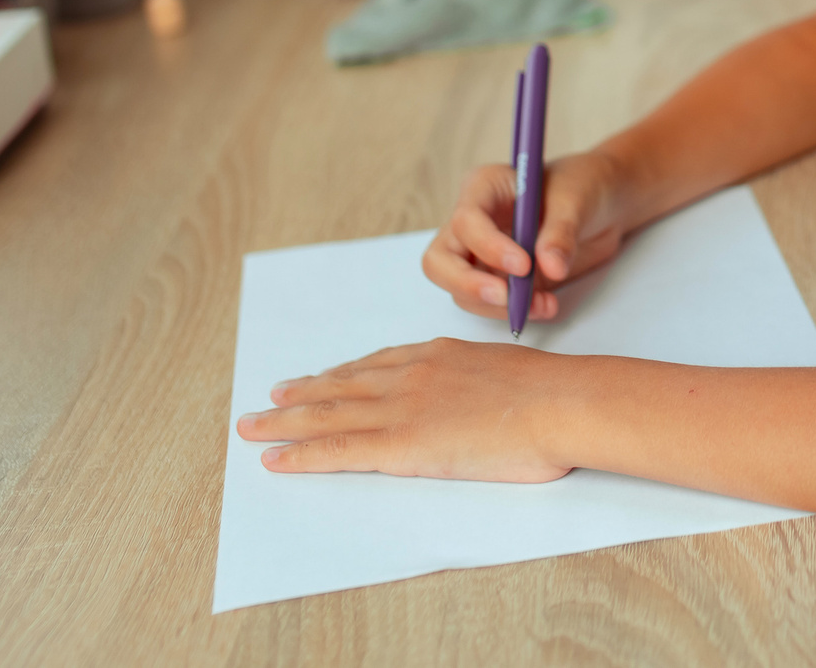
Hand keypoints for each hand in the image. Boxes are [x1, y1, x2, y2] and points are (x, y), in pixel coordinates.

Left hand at [235, 339, 571, 480]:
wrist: (561, 403)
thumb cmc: (552, 396)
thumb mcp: (508, 374)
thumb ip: (480, 384)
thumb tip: (482, 402)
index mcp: (439, 356)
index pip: (377, 365)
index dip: (342, 375)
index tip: (319, 379)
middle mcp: (411, 374)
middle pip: (341, 386)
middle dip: (300, 396)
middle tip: (269, 401)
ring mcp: (402, 407)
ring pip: (327, 415)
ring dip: (284, 423)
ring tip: (254, 427)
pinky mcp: (400, 444)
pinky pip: (337, 450)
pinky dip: (301, 454)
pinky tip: (275, 459)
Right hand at [422, 150, 635, 320]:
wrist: (604, 204)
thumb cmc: (584, 186)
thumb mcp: (576, 201)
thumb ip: (561, 233)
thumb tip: (550, 268)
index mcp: (484, 188)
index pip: (465, 221)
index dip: (488, 247)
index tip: (524, 265)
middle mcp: (473, 222)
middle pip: (440, 262)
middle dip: (468, 285)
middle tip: (506, 298)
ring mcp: (482, 254)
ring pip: (461, 290)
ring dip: (497, 305)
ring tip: (542, 304)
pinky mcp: (499, 279)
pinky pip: (491, 303)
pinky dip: (513, 311)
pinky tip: (545, 307)